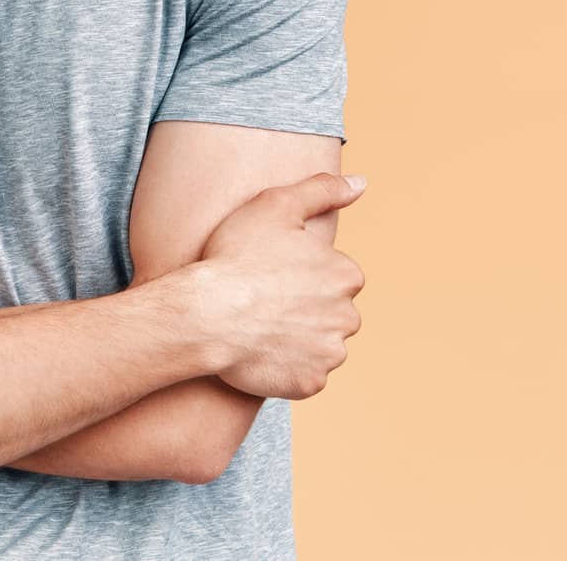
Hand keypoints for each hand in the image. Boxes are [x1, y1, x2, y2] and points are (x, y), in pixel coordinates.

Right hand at [198, 172, 366, 399]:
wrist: (206, 313)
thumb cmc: (237, 256)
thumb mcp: (277, 205)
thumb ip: (322, 190)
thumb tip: (360, 183)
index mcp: (346, 274)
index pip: (336, 275)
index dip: (302, 273)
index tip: (273, 272)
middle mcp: (348, 316)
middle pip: (332, 312)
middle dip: (306, 308)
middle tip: (265, 300)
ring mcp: (330, 353)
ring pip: (320, 344)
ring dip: (298, 338)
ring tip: (260, 326)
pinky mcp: (310, 383)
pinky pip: (304, 375)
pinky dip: (287, 367)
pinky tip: (260, 351)